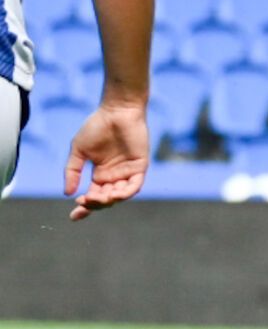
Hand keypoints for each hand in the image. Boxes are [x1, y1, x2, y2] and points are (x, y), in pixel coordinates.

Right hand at [65, 102, 148, 221]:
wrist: (115, 111)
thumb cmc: (97, 127)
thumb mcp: (78, 151)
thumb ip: (72, 171)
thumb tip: (67, 193)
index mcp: (101, 174)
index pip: (93, 196)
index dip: (84, 208)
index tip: (73, 217)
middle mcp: (115, 176)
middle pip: (106, 199)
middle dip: (94, 204)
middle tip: (84, 201)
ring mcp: (128, 172)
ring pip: (120, 195)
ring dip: (108, 200)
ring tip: (96, 198)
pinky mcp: (140, 166)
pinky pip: (135, 185)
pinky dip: (126, 192)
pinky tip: (114, 195)